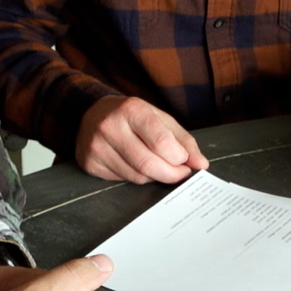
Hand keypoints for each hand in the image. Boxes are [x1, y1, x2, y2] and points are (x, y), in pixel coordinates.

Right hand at [76, 95, 208, 183]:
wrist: (91, 113)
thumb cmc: (131, 116)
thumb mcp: (159, 118)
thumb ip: (182, 140)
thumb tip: (201, 164)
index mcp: (131, 110)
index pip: (162, 142)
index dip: (179, 158)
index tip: (186, 162)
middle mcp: (110, 127)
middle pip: (148, 164)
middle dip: (171, 174)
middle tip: (180, 173)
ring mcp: (96, 147)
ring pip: (137, 176)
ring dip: (155, 176)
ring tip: (158, 166)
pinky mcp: (90, 163)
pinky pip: (123, 180)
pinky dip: (137, 177)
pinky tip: (136, 165)